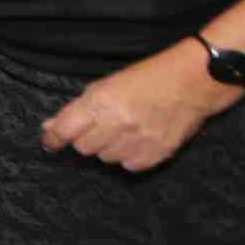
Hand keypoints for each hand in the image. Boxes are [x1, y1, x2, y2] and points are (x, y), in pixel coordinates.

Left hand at [40, 44, 236, 171]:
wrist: (194, 80)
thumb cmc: (149, 78)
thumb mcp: (106, 85)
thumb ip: (77, 109)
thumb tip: (50, 127)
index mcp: (101, 103)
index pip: (64, 131)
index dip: (53, 138)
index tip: (50, 141)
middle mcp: (118, 124)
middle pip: (83, 148)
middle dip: (87, 138)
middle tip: (102, 125)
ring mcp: (139, 140)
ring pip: (105, 159)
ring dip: (109, 147)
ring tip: (125, 128)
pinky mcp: (158, 153)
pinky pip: (129, 166)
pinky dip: (130, 156)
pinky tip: (139, 139)